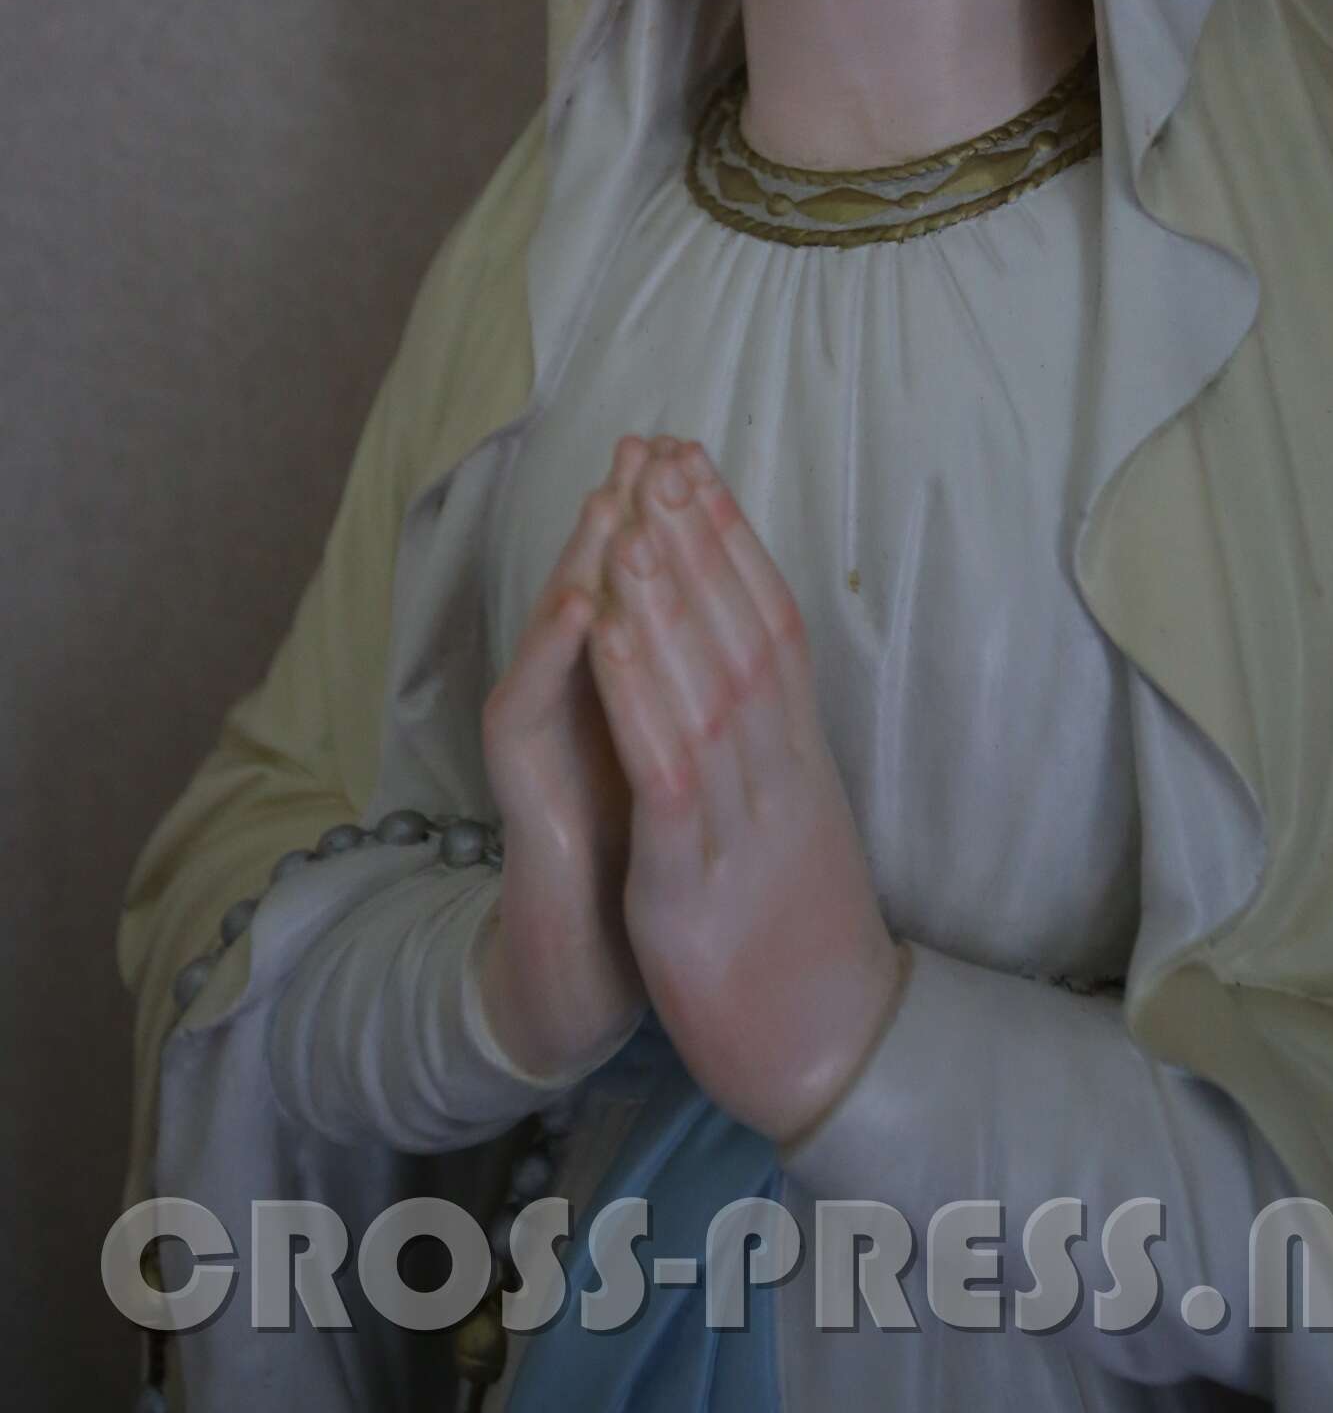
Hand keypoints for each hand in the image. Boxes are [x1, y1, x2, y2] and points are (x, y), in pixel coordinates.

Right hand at [478, 436, 656, 1078]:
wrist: (588, 972)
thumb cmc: (641, 857)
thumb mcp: (688, 761)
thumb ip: (694, 690)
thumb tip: (735, 617)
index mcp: (631, 690)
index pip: (648, 589)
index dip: (672, 522)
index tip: (700, 452)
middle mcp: (576, 701)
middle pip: (596, 586)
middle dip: (625, 514)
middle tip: (649, 441)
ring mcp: (540, 742)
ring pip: (554, 632)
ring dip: (584, 561)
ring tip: (615, 497)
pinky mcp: (516, 793)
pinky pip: (526, 713)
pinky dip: (552, 657)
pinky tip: (578, 608)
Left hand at [589, 439, 905, 1143]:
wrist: (835, 1055)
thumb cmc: (810, 938)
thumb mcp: (806, 824)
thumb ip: (785, 748)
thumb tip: (766, 672)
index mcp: (803, 759)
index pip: (775, 624)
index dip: (734, 542)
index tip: (699, 468)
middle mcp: (781, 771)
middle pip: (742, 631)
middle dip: (698, 538)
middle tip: (662, 450)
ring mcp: (741, 821)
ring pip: (705, 683)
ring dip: (664, 593)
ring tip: (629, 512)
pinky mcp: (693, 878)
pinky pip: (666, 766)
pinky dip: (637, 689)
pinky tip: (607, 630)